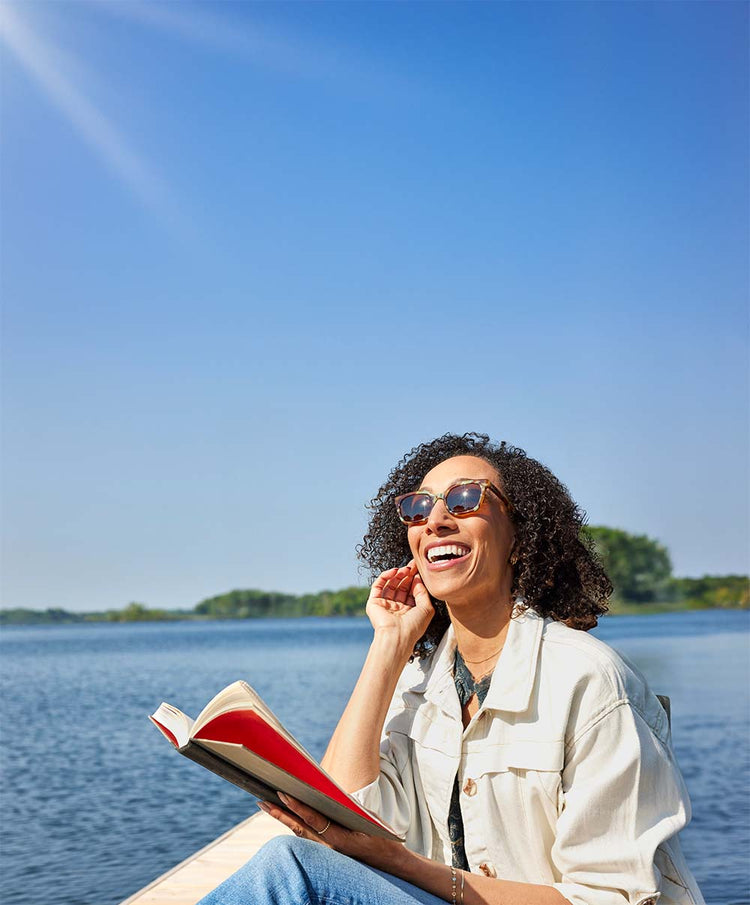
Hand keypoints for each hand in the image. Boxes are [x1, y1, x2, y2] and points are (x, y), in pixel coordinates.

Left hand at [258, 794, 408, 875]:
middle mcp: (329, 848)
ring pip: (299, 833)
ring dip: (283, 819)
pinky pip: (307, 838)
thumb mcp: (366, 818)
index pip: (313, 820)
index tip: (282, 793)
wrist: (390, 863)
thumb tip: (325, 794)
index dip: (297, 807)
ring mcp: (327, 852)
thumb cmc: (380, 837)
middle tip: (262, 800)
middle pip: (298, 828)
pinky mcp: (327, 852)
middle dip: (280, 814)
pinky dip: (295, 825)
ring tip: (267, 805)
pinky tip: (286, 816)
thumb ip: (345, 807)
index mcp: (339, 839)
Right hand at [365, 562, 433, 650]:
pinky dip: (385, 576)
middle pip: (401, 586)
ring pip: (390, 584)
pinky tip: (394, 571)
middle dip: (407, 574)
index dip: (415, 579)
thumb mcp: (426, 608)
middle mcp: (396, 608)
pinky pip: (378, 585)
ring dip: (397, 575)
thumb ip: (423, 592)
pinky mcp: (374, 602)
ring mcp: (385, 605)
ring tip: (405, 569)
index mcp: (409, 611)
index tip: (419, 568)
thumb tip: (418, 579)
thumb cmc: (414, 626)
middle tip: (412, 564)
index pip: (411, 591)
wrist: (397, 635)